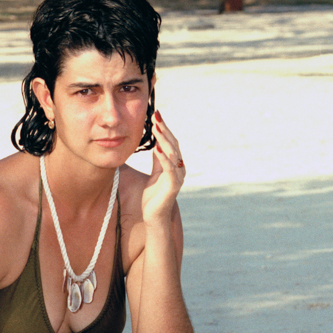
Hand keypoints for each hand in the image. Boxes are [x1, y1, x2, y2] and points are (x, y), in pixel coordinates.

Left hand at [142, 110, 184, 224]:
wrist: (154, 217)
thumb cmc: (152, 197)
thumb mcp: (154, 174)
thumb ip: (157, 160)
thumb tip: (155, 144)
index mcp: (175, 164)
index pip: (170, 142)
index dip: (163, 129)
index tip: (155, 116)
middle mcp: (179, 168)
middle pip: (173, 144)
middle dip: (164, 130)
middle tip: (155, 116)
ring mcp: (178, 176)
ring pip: (172, 153)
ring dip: (163, 139)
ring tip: (155, 128)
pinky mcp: (173, 185)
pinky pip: (168, 168)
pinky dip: (163, 157)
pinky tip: (157, 148)